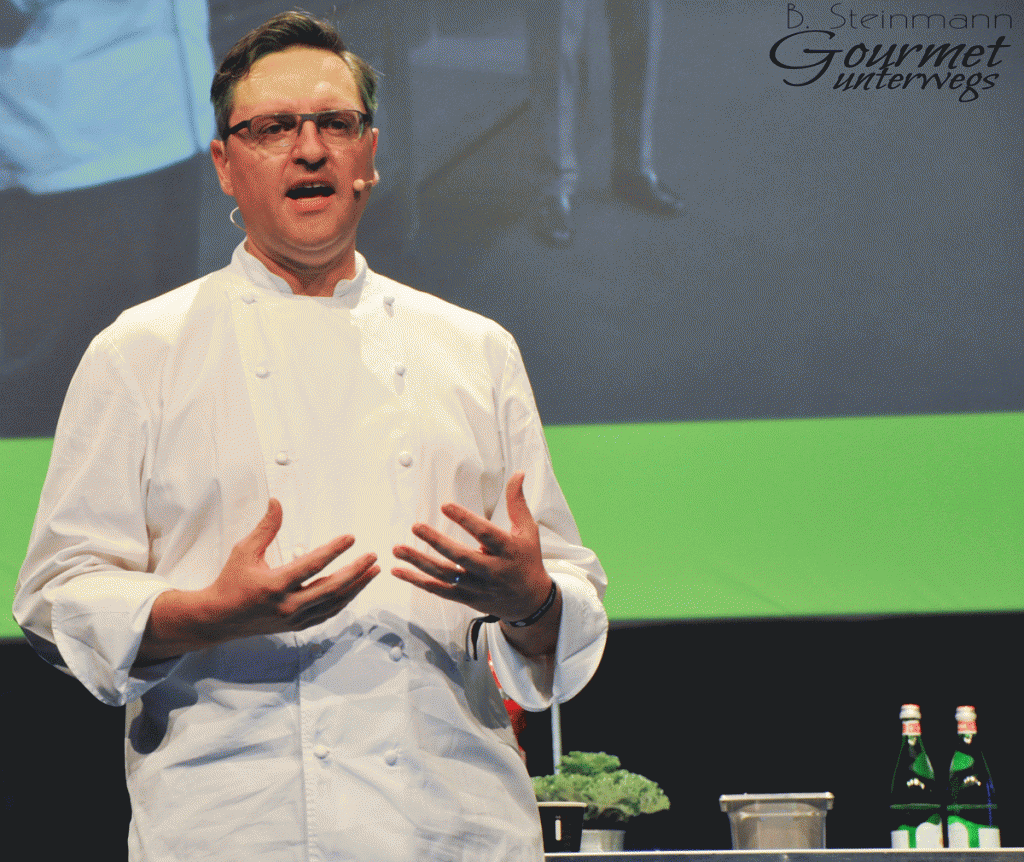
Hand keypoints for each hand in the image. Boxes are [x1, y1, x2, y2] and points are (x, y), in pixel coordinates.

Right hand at [140, 499, 378, 660]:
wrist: (219, 618)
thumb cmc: (231, 581)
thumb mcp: (244, 551)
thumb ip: (265, 528)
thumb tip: (277, 502)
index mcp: (274, 585)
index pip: (312, 566)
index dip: (334, 551)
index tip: (351, 538)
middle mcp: (287, 605)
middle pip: (331, 588)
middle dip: (356, 572)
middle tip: (373, 557)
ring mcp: (294, 619)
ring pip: (333, 604)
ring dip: (356, 587)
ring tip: (373, 571)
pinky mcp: (297, 626)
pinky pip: (327, 614)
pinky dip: (343, 601)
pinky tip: (355, 588)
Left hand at [391, 472, 552, 622]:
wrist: (530, 602)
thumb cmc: (528, 561)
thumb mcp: (528, 531)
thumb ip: (517, 503)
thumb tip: (517, 474)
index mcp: (507, 550)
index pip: (485, 533)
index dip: (465, 520)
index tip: (446, 506)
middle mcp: (491, 570)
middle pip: (460, 556)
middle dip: (436, 542)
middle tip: (416, 526)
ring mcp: (476, 586)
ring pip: (444, 574)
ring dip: (419, 562)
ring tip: (397, 548)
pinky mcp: (465, 597)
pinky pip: (438, 590)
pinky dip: (417, 581)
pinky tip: (399, 570)